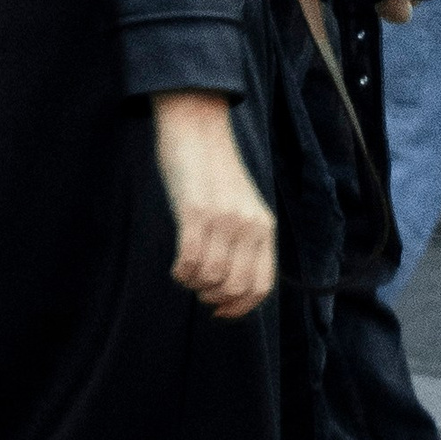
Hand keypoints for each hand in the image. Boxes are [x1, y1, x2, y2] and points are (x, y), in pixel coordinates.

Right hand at [152, 91, 275, 317]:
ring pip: (211, 278)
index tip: (220, 311)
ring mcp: (224, 219)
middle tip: (199, 288)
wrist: (197, 128)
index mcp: (264, 227)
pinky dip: (181, 272)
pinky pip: (190, 260)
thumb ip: (244, 239)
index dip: (240, 308)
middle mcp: (249, 226)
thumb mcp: (242, 206)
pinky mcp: (196, 212)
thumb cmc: (213, 171)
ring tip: (186, 272)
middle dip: (213, 298)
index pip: (261, 285)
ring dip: (194, 284)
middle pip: (235, 287)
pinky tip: (177, 266)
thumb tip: (230, 284)